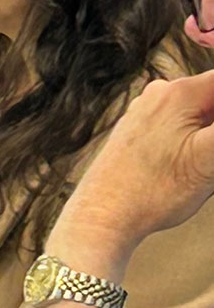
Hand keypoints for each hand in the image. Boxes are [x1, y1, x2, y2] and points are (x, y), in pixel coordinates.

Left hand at [54, 71, 213, 262]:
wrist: (104, 215)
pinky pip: (180, 126)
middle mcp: (160, 93)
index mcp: (180, 92)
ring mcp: (146, 110)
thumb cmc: (156, 190)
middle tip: (205, 163)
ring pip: (199, 115)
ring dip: (207, 138)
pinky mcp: (139, 128)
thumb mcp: (211, 157)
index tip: (210, 145)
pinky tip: (181, 170)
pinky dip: (191, 143)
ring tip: (194, 169)